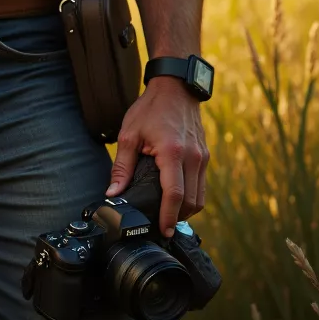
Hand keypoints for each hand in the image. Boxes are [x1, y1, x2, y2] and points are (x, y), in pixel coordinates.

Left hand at [105, 76, 208, 236]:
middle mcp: (192, 157)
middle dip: (178, 218)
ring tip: (169, 215)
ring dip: (187, 210)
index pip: (175, 195)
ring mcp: (202, 157)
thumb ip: (121, 167)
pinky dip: (192, 196)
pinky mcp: (205, 155)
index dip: (168, 217)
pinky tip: (177, 198)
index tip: (163, 232)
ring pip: (200, 196)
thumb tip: (113, 193)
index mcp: (172, 152)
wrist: (176, 87)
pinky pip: (201, 184)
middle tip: (162, 226)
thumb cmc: (151, 109)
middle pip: (192, 202)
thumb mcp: (129, 135)